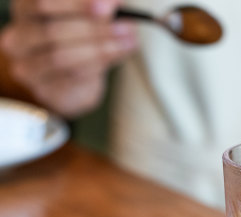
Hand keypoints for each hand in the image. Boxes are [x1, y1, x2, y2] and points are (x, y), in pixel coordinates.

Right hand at [0, 0, 136, 117]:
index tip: (107, 7)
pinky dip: (99, 66)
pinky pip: (73, 77)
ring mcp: (28, 67)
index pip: (41, 3)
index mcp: (25, 10)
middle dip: (94, 29)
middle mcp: (18, 38)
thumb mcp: (89, 13)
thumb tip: (110, 4)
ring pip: (62, 57)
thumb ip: (99, 5)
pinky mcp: (45, 90)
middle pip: (52, 31)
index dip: (76, 5)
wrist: (71, 77)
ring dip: (101, 49)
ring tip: (128, 43)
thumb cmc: (79, 35)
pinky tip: (116, 56)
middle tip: (126, 28)